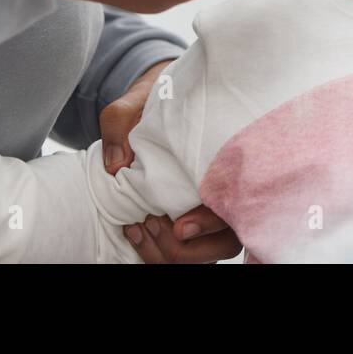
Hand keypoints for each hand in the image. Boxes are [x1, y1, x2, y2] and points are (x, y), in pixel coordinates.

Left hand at [103, 62, 241, 263]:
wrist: (164, 98)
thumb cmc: (159, 100)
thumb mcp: (137, 100)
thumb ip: (121, 121)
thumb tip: (115, 165)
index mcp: (229, 161)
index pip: (237, 208)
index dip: (211, 222)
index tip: (180, 226)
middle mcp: (230, 191)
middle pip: (226, 244)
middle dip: (186, 248)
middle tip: (150, 222)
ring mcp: (215, 211)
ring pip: (209, 255)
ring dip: (171, 253)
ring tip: (140, 226)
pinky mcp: (197, 221)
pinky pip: (190, 254)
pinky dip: (160, 253)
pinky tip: (136, 231)